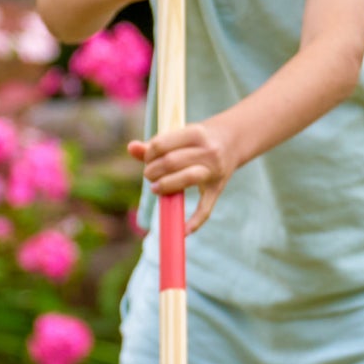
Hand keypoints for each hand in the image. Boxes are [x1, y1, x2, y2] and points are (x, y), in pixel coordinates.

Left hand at [127, 116, 241, 231]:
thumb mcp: (179, 136)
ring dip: (166, 185)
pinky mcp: (217, 188)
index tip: (148, 160)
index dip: (148, 155)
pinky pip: (206, 208)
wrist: (232, 141)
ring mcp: (215, 171)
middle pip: (171, 162)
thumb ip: (153, 145)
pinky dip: (195, 222)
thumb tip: (131, 147)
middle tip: (150, 175)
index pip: (161, 145)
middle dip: (152, 171)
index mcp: (195, 133)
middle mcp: (208, 151)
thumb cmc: (196, 140)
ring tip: (156, 188)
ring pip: (188, 178)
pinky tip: (184, 231)